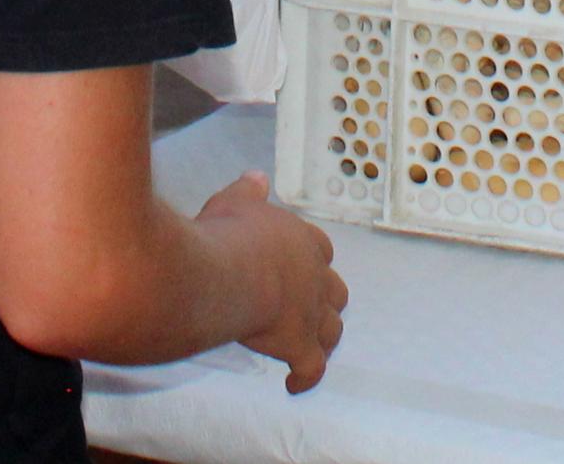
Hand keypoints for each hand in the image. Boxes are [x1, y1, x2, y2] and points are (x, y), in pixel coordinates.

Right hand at [199, 173, 343, 392]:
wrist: (228, 273)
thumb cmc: (228, 235)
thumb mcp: (235, 202)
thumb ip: (249, 192)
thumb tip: (257, 178)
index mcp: (302, 242)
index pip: (321, 250)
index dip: (313, 260)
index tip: (304, 267)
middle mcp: (315, 277)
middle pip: (335, 292)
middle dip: (326, 301)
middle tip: (311, 309)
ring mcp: (311, 313)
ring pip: (333, 330)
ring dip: (325, 339)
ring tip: (312, 348)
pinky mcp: (300, 345)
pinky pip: (312, 368)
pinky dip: (306, 378)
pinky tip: (294, 384)